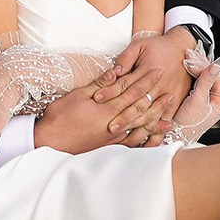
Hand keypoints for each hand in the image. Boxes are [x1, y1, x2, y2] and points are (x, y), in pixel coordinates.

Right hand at [34, 80, 166, 154]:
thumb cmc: (60, 117)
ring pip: (140, 128)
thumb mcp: (77, 95)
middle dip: (156, 99)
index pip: (132, 91)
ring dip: (155, 120)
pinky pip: (133, 144)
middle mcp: (114, 125)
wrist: (49, 143)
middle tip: (170, 90)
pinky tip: (153, 139)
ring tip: (168, 115)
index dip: (146, 81)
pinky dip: (145, 141)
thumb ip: (99, 85)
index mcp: (107, 110)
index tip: (157, 72)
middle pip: (140, 109)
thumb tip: (115, 72)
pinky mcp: (109, 147)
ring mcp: (113, 138)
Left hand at [94, 30, 197, 137]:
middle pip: (137, 104)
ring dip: (137, 129)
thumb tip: (114, 71)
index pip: (125, 84)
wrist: (182, 49)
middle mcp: (157, 86)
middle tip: (109, 127)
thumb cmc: (158, 47)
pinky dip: (155, 134)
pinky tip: (145, 143)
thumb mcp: (139, 45)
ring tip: (124, 139)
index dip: (110, 92)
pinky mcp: (174, 104)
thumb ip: (125, 58)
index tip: (96, 99)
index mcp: (147, 71)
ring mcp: (167, 97)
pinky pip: (163, 122)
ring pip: (150, 116)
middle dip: (123, 117)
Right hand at [169, 63, 219, 143]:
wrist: (172, 137)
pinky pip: (193, 84)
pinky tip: (183, 70)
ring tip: (185, 60)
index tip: (193, 63)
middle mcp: (212, 102)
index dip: (206, 68)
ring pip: (201, 80)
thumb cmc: (187, 124)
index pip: (217, 79)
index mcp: (219, 103)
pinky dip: (188, 76)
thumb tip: (216, 66)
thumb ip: (206, 81)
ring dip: (194, 70)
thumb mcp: (198, 100)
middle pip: (210, 78)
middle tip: (189, 56)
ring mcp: (202, 101)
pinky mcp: (191, 101)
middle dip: (200, 66)